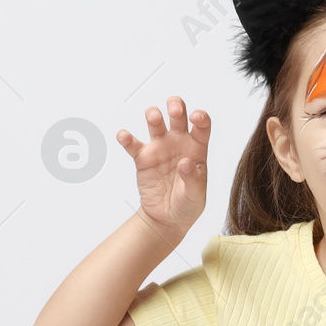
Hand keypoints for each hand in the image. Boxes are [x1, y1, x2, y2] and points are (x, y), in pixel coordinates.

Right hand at [117, 96, 208, 238]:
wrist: (168, 218)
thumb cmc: (187, 204)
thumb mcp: (196, 195)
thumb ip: (193, 179)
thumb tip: (186, 163)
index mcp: (196, 148)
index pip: (201, 126)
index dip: (200, 117)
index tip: (196, 117)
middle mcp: (178, 143)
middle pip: (177, 116)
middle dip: (175, 107)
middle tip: (174, 108)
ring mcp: (159, 148)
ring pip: (155, 124)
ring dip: (154, 116)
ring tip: (153, 117)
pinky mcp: (143, 158)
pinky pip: (133, 145)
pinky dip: (127, 138)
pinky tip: (124, 135)